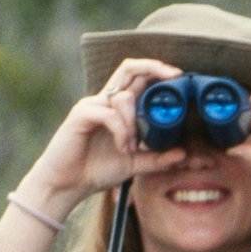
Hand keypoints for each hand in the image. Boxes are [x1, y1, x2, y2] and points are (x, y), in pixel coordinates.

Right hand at [16, 57, 190, 215]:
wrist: (67, 184)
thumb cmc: (97, 170)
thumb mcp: (134, 165)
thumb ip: (157, 159)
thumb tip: (184, 153)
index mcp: (117, 108)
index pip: (138, 78)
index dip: (157, 72)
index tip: (179, 77)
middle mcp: (105, 101)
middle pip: (129, 69)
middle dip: (154, 67)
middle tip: (174, 76)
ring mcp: (92, 105)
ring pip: (123, 98)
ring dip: (135, 124)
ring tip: (132, 149)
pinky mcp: (81, 115)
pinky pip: (109, 114)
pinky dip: (121, 131)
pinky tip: (123, 148)